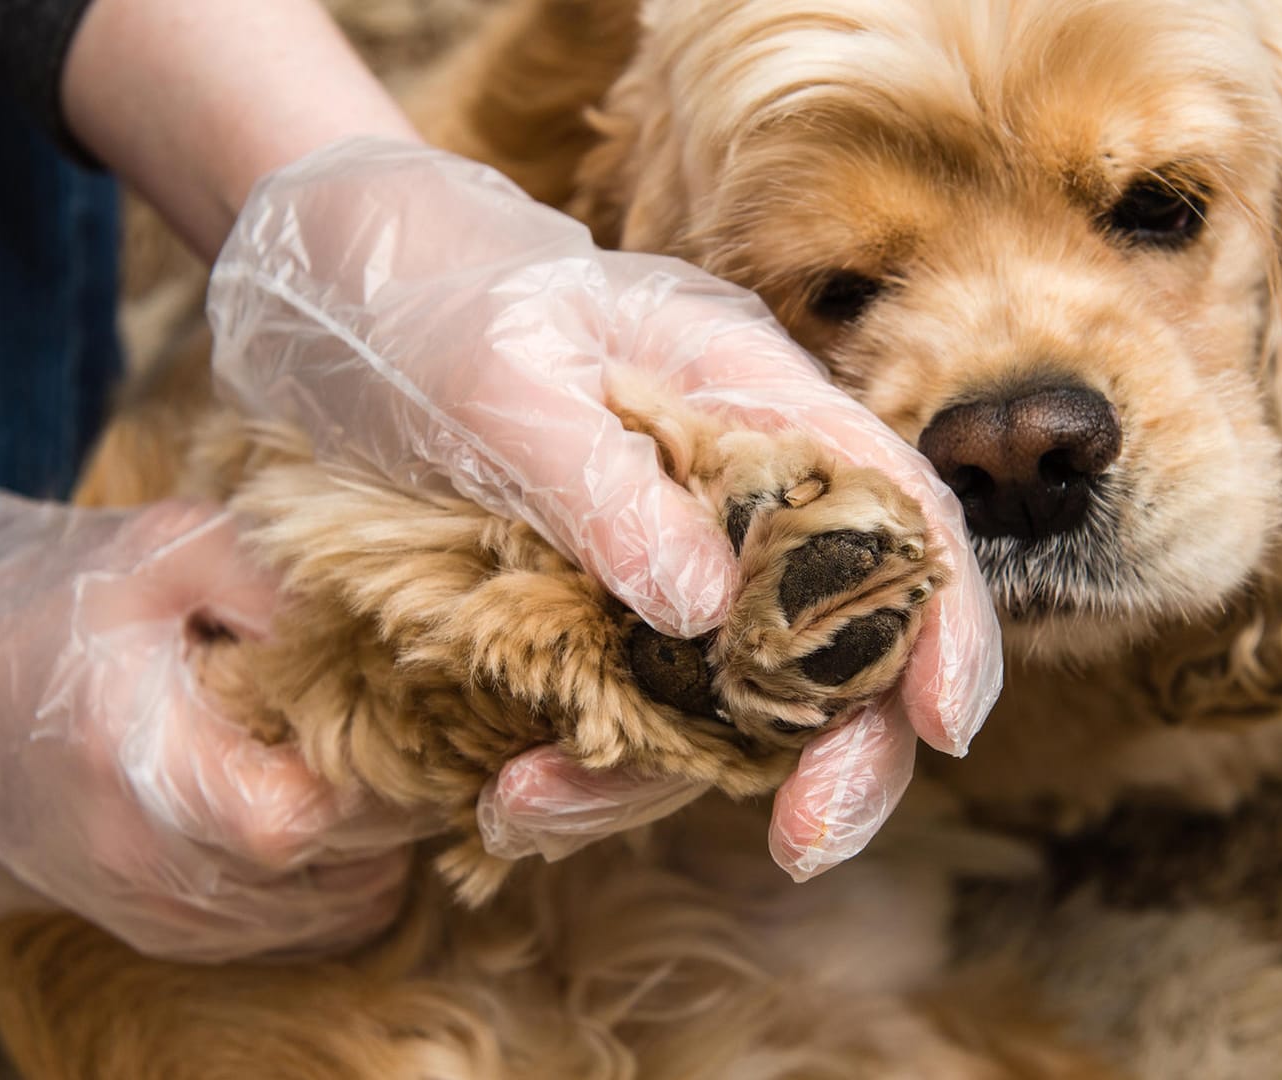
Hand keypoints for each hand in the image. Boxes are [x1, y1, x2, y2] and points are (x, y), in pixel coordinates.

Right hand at [0, 460, 436, 962]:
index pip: (295, 815)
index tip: (375, 703)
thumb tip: (362, 609)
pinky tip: (322, 804)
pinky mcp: (179, 935)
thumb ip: (258, 572)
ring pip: (341, 908)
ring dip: (377, 839)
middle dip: (389, 796)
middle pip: (338, 868)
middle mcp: (150, 862)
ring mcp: (166, 913)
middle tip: (386, 722)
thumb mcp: (155, 554)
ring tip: (350, 756)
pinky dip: (346, 877)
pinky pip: (313, 930)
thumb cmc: (62, 619)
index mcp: (137, 760)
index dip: (365, 766)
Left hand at [210, 139, 1003, 879]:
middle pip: (845, 640)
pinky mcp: (604, 625)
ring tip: (521, 812)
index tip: (941, 730)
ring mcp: (673, 569)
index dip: (945, 623)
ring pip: (727, 709)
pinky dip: (582, 778)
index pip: (898, 514)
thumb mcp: (497, 376)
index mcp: (754, 402)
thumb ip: (602, 482)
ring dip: (652, 787)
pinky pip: (631, 723)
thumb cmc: (432, 301)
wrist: (336, 304)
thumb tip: (708, 610)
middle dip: (839, 756)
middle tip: (803, 849)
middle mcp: (738, 499)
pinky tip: (505, 800)